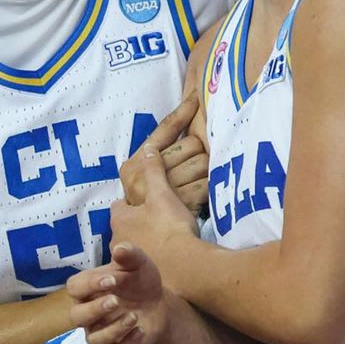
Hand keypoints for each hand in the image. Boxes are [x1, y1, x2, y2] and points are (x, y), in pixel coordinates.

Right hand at [66, 244, 170, 343]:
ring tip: (134, 316)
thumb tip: (119, 248)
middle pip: (76, 317)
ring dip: (113, 329)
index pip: (74, 288)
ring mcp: (100, 332)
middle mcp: (88, 312)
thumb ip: (130, 254)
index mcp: (88, 289)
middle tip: (116, 301)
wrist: (158, 303)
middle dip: (95, 310)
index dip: (89, 285)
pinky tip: (141, 331)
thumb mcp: (139, 263)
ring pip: (93, 340)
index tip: (112, 280)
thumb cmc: (139, 280)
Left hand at [112, 146, 200, 285]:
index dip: (130, 204)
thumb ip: (153, 170)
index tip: (144, 202)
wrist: (185, 268)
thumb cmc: (170, 228)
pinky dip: (149, 263)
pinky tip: (164, 261)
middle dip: (136, 226)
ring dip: (142, 246)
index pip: (119, 206)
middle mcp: (116, 242)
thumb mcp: (162, 193)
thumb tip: (148, 148)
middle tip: (155, 221)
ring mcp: (125, 264)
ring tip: (162, 242)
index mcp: (119, 219)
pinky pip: (140, 268)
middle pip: (124, 229)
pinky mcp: (138, 280)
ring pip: (131, 249)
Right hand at [121, 95, 207, 213]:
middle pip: (190, 144)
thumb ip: (158, 155)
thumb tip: (185, 119)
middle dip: (199, 151)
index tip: (197, 98)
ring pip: (203, 161)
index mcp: (135, 163)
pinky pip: (207, 183)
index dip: (182, 112)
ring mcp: (162, 189)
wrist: (151, 245)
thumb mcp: (146, 179)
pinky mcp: (181, 203)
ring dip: (206, 171)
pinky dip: (209, 188)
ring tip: (197, 181)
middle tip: (196, 163)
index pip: (164, 129)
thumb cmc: (151, 207)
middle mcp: (145, 174)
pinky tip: (202, 195)